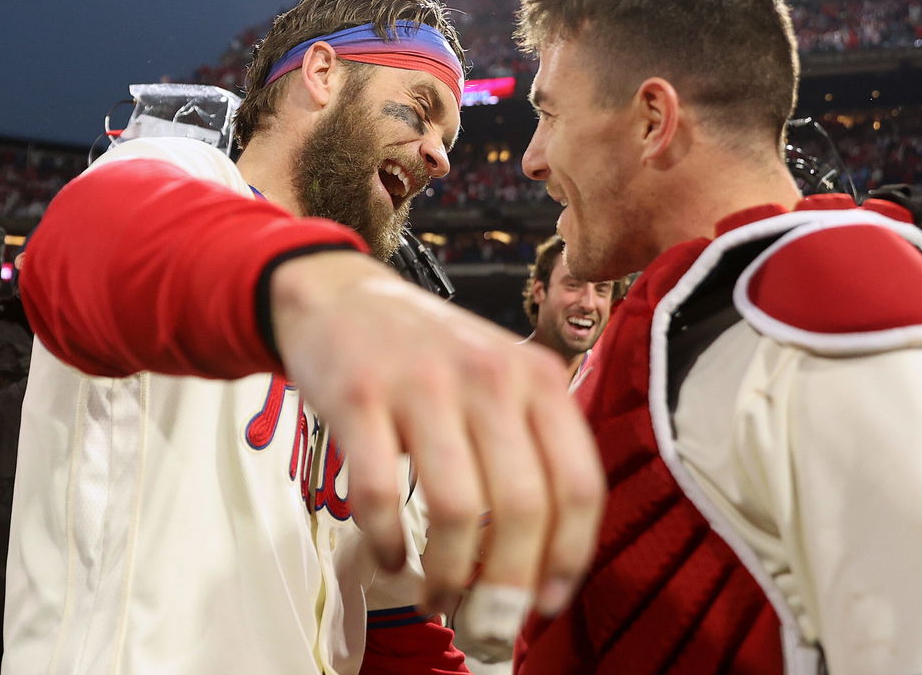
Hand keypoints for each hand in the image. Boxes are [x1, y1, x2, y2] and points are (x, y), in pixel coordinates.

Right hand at [271, 251, 604, 620]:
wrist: (342, 296)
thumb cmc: (432, 357)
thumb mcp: (501, 379)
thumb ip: (532, 449)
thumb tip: (544, 564)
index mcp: (539, 378)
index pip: (579, 484)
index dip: (569, 557)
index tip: (546, 604)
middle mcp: (490, 377)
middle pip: (523, 508)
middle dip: (507, 586)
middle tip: (486, 626)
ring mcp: (423, 384)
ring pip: (455, 509)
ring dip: (448, 576)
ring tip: (438, 599)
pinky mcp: (359, 396)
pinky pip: (380, 493)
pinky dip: (387, 543)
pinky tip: (390, 558)